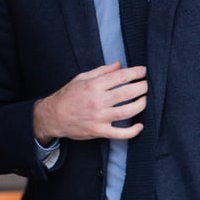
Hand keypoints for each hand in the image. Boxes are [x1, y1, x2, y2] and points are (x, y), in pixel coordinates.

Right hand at [33, 62, 147, 142]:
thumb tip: (119, 65)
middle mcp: (98, 101)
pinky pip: (120, 134)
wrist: (53, 116)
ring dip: (141, 104)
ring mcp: (99, 118)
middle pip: (128, 93)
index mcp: (94, 86)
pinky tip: (140, 126)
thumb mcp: (81, 78)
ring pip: (128, 111)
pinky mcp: (99, 131)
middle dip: (141, 87)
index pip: (120, 76)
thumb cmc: (68, 96)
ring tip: (144, 99)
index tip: (143, 71)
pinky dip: (133, 131)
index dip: (135, 72)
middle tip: (146, 84)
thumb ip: (102, 72)